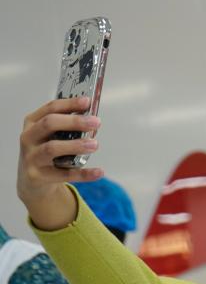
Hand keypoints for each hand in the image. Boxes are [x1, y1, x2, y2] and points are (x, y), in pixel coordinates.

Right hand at [18, 97, 103, 229]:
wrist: (31, 181)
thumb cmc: (46, 151)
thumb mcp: (51, 136)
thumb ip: (67, 127)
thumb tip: (93, 119)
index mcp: (32, 123)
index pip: (50, 108)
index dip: (69, 104)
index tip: (88, 101)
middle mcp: (28, 138)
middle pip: (49, 124)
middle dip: (74, 121)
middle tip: (96, 122)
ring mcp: (31, 158)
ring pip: (52, 148)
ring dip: (75, 145)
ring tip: (95, 144)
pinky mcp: (37, 176)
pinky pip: (63, 174)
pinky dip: (83, 174)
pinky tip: (99, 172)